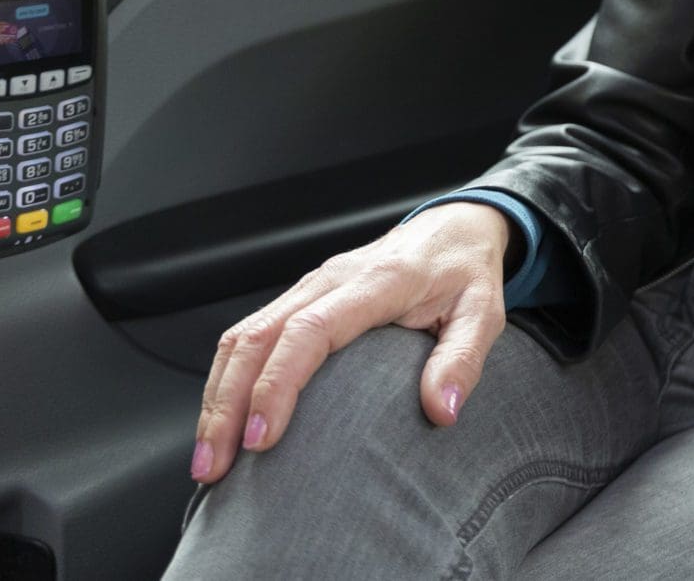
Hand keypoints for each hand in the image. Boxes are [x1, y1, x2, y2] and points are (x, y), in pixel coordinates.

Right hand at [190, 201, 513, 484]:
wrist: (455, 227)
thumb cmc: (465, 273)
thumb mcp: (483, 313)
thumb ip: (462, 359)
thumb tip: (440, 411)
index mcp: (377, 282)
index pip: (310, 331)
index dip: (278, 384)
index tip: (261, 437)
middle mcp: (331, 280)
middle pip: (257, 337)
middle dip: (226, 405)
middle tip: (215, 467)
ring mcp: (309, 286)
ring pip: (242, 336)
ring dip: (217, 397)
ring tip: (209, 459)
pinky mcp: (300, 297)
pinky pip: (249, 335)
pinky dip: (227, 379)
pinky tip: (223, 420)